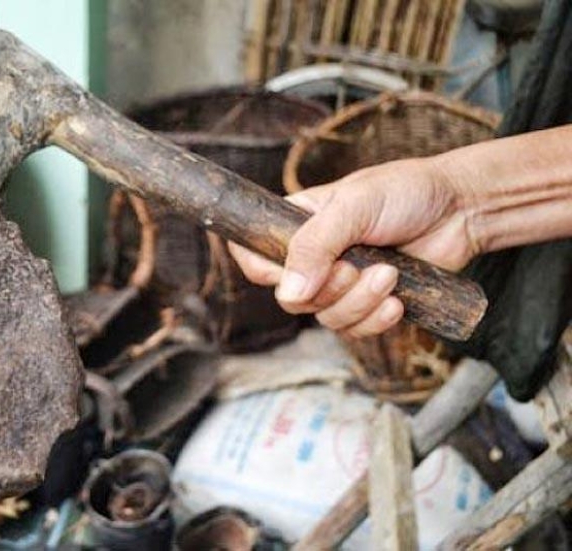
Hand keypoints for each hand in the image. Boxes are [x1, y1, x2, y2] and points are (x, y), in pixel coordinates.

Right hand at [229, 157, 479, 337]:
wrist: (462, 210)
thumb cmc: (405, 193)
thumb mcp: (354, 207)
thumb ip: (314, 246)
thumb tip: (289, 293)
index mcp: (296, 224)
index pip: (253, 255)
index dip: (264, 271)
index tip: (291, 272)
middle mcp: (312, 257)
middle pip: (292, 298)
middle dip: (328, 290)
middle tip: (358, 267)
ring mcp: (340, 283)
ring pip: (325, 318)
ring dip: (359, 303)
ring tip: (390, 274)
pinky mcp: (369, 304)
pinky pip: (356, 330)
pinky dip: (376, 320)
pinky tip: (398, 300)